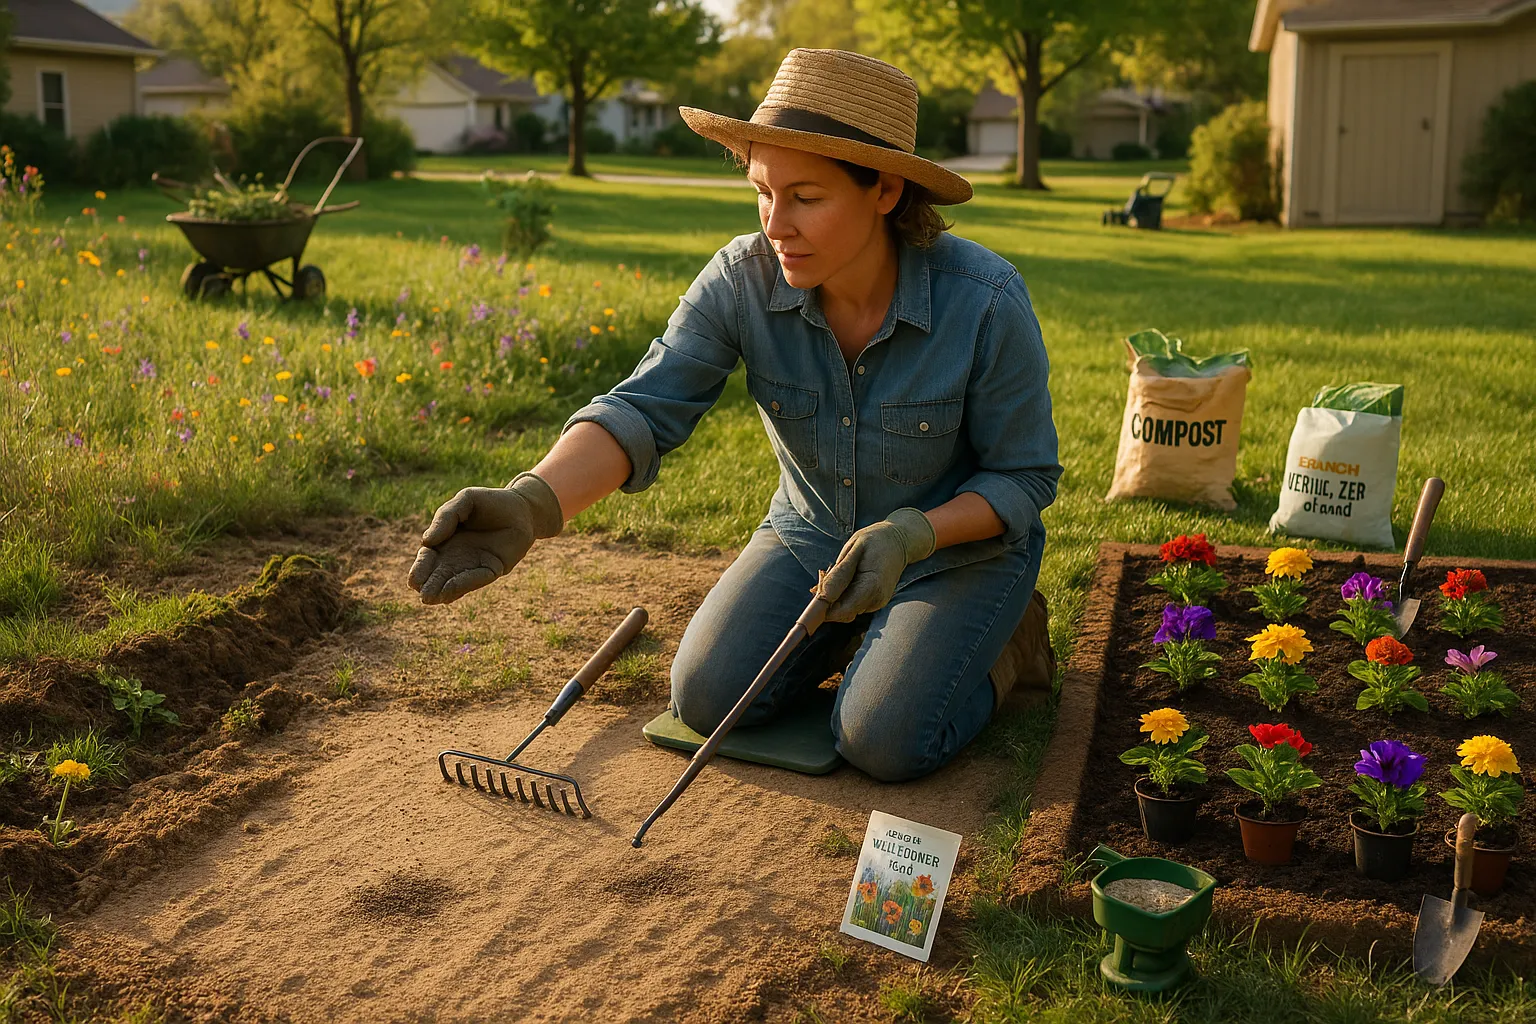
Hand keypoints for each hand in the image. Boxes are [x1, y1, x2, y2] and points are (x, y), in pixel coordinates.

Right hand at [408, 472, 562, 603]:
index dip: (420, 569)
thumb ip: (445, 517)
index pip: (428, 558)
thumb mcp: (465, 501)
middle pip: (438, 574)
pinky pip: (478, 578)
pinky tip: (451, 591)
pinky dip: (464, 583)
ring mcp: (475, 564)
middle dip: (429, 584)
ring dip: (444, 590)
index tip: (413, 580)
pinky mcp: (494, 568)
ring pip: (456, 581)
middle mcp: (457, 557)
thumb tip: (426, 542)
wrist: (522, 507)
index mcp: (444, 542)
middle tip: (422, 593)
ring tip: (431, 598)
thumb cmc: (489, 503)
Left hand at [817, 508, 935, 622]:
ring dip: (835, 596)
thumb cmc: (875, 540)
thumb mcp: (853, 549)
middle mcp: (876, 601)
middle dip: (828, 599)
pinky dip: (844, 594)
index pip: (839, 612)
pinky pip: (852, 604)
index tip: (816, 587)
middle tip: (826, 573)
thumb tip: (822, 596)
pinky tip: (847, 577)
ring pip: (845, 609)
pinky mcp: (874, 602)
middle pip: (841, 613)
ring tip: (839, 571)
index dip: (822, 606)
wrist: (900, 541)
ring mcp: (876, 603)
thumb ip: (839, 574)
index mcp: (871, 587)